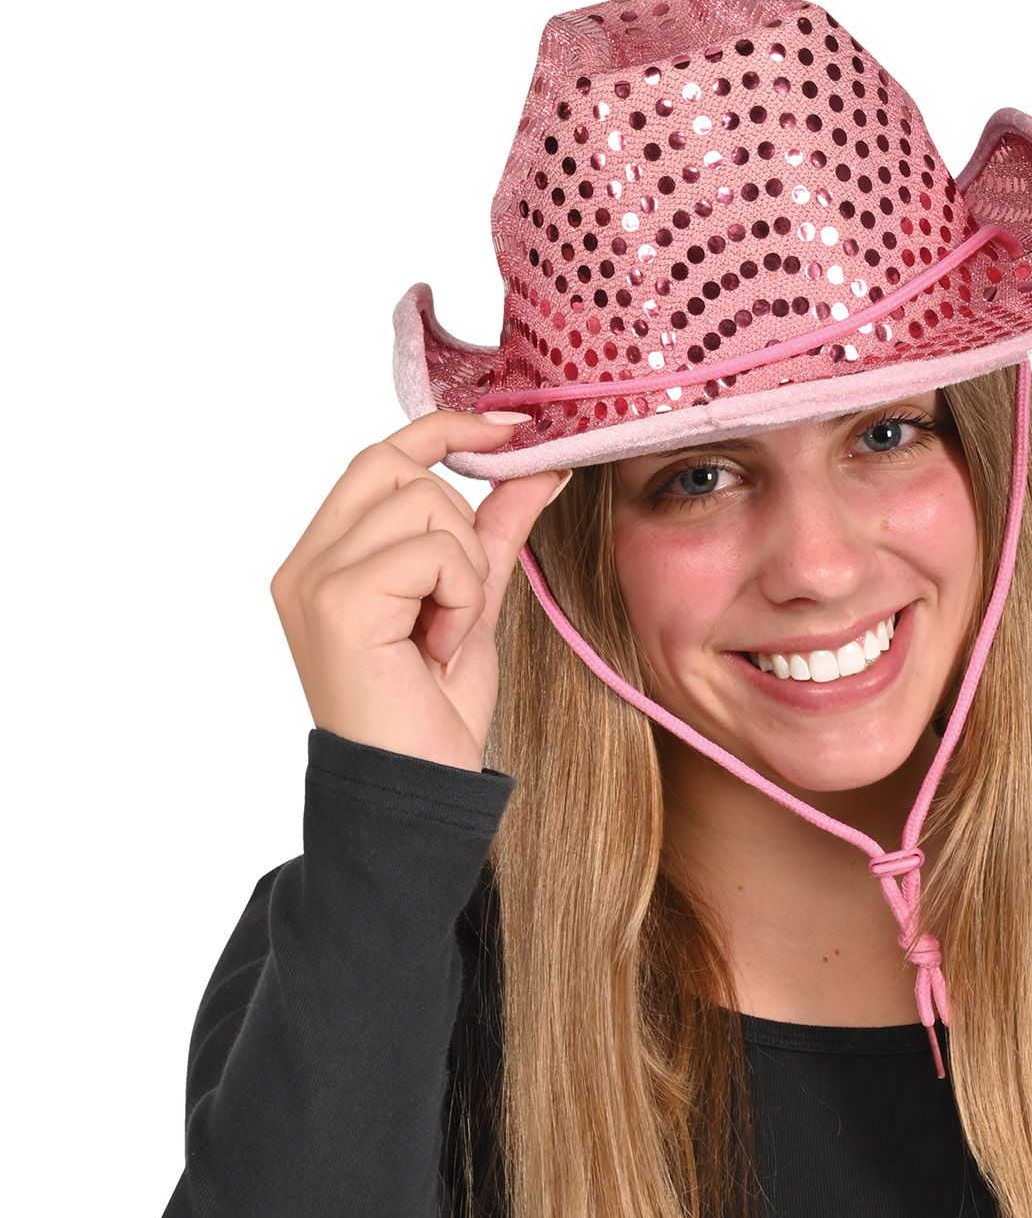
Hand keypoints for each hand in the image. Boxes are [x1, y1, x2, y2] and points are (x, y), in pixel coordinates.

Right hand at [270, 409, 570, 772]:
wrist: (417, 789)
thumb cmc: (434, 713)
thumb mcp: (473, 603)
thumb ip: (495, 531)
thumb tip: (539, 465)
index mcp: (325, 557)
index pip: (382, 457)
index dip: (446, 429)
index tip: (512, 427)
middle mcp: (305, 561)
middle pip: (405, 472)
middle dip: (462, 530)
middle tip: (458, 608)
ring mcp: (314, 577)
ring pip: (427, 506)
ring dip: (467, 572)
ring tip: (446, 636)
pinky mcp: (338, 599)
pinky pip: (434, 550)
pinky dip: (463, 596)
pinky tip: (443, 646)